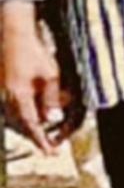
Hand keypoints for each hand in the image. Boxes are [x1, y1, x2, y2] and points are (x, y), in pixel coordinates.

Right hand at [2, 0, 63, 151]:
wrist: (11, 35)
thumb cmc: (34, 52)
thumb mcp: (49, 74)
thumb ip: (51, 98)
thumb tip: (53, 119)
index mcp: (18, 95)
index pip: (30, 125)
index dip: (40, 141)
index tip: (50, 152)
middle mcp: (5, 98)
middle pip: (20, 126)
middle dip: (35, 136)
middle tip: (49, 146)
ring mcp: (0, 94)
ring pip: (13, 120)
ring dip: (28, 128)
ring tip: (42, 134)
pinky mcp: (0, 90)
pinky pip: (9, 111)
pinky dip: (21, 117)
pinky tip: (30, 116)